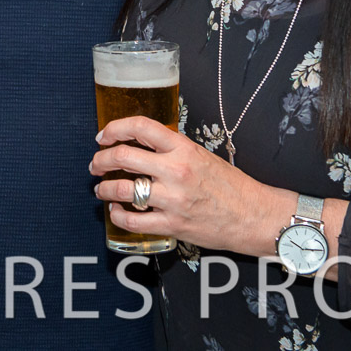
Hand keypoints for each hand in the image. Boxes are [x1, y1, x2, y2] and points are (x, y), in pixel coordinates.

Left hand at [90, 116, 287, 256]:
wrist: (254, 215)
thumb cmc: (231, 185)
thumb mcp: (201, 156)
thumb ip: (173, 150)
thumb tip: (142, 146)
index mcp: (183, 148)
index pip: (140, 127)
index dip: (115, 128)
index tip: (103, 136)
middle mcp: (175, 170)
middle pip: (123, 156)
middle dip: (101, 160)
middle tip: (96, 164)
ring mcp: (172, 199)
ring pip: (123, 189)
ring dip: (105, 189)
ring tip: (102, 189)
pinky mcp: (172, 224)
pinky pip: (133, 220)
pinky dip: (118, 215)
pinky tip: (116, 211)